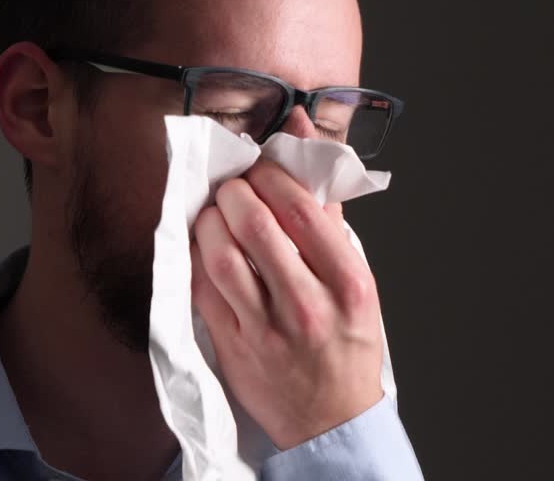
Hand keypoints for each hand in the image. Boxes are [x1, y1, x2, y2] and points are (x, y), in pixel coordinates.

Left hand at [190, 158, 384, 449]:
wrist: (331, 419)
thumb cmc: (347, 341)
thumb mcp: (358, 279)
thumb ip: (328, 209)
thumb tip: (305, 135)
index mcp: (348, 283)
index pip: (301, 209)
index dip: (271, 175)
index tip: (259, 166)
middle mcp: (309, 305)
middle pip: (256, 226)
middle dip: (235, 193)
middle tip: (232, 187)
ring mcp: (267, 329)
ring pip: (222, 256)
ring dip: (209, 221)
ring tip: (214, 212)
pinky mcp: (232, 347)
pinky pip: (202, 289)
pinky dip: (195, 257)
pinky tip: (202, 245)